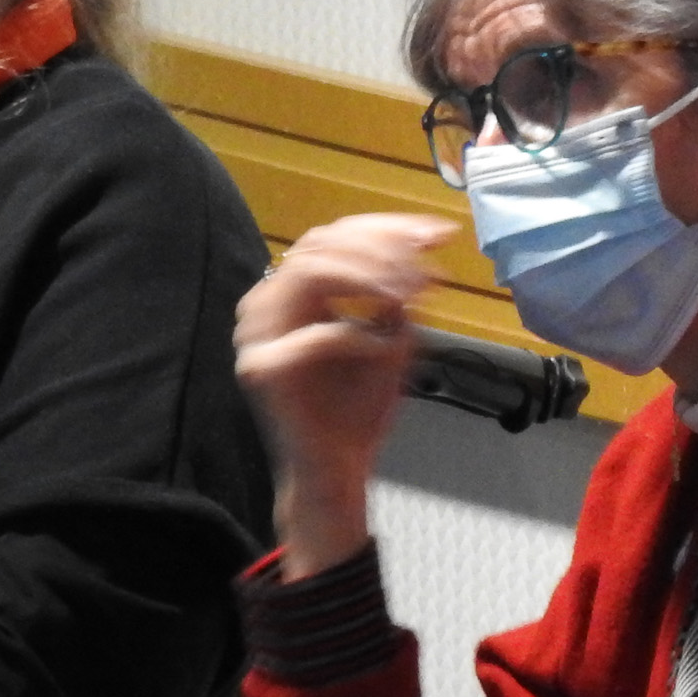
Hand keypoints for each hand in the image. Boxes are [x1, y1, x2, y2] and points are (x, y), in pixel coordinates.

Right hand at [235, 214, 456, 575]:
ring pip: (310, 271)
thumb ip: (403, 293)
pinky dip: (359, 335)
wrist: (340, 469)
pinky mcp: (263, 369)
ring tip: (410, 296)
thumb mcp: (394, 337)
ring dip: (370, 276)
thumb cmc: (359, 408)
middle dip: (383, 244)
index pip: (334, 236)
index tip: (440, 233)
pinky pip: (316, 333)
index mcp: (295, 293)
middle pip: (321, 242)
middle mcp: (268, 305)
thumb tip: (428, 249)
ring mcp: (258, 335)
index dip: (387, 228)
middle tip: (430, 261)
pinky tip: (386, 348)